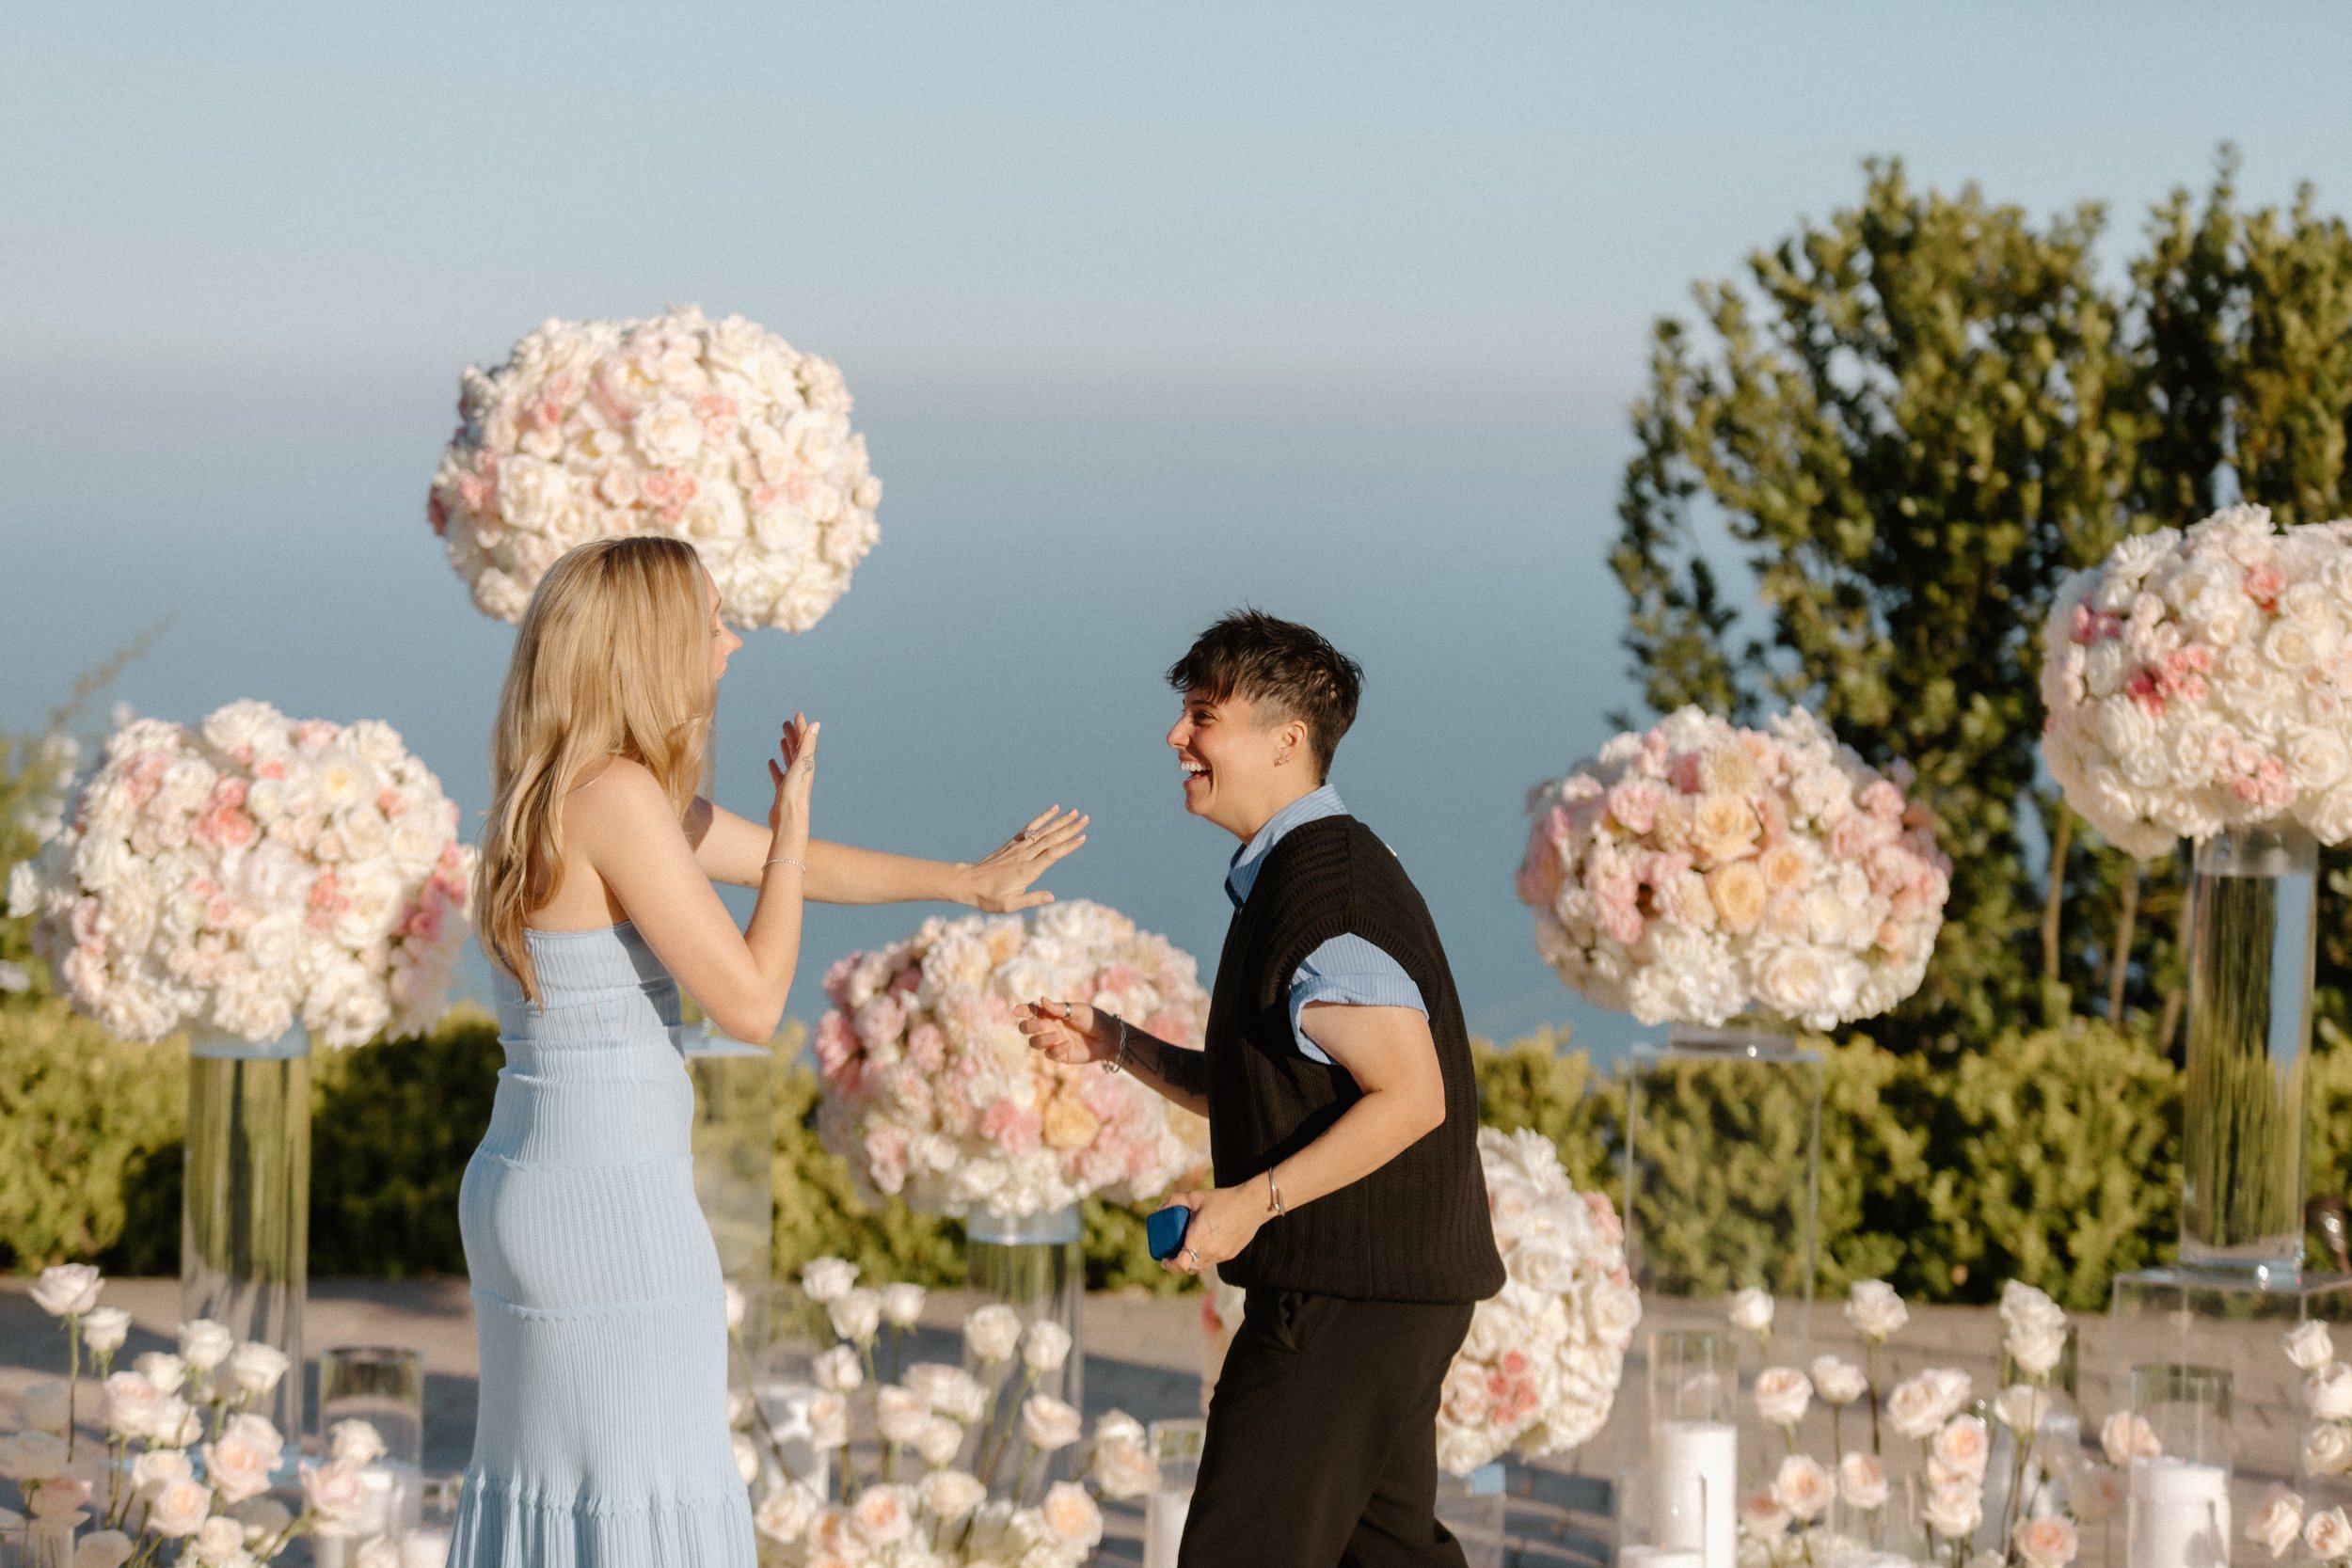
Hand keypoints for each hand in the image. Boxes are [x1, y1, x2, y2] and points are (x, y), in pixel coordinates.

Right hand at [766, 714, 817, 844]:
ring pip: (789, 760)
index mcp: (807, 764)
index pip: (805, 740)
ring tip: (781, 738)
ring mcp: (792, 781)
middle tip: (786, 722)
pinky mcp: (783, 791)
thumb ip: (808, 744)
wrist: (789, 819)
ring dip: (786, 748)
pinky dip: (776, 767)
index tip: (798, 714)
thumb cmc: (796, 793)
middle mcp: (802, 771)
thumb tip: (816, 724)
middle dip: (793, 735)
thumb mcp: (801, 764)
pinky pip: (779, 775)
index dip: (801, 727)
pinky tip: (771, 762)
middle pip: (797, 749)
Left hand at [962, 807, 1087, 911]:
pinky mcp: (1013, 843)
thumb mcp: (1010, 905)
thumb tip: (1052, 897)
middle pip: (1051, 839)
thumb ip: (1031, 899)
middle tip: (1086, 818)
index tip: (1083, 837)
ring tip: (1075, 812)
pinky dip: (1042, 817)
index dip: (1068, 845)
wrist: (968, 882)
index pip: (1052, 855)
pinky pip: (1030, 827)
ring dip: (1060, 821)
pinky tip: (1053, 809)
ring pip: (1043, 831)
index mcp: (1027, 871)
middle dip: (1070, 828)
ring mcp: (1019, 847)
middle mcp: (1025, 855)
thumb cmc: (989, 897)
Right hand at [1014, 998, 1115, 1065]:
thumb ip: (1059, 1008)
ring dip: (1041, 1039)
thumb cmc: (1093, 1019)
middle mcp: (1049, 1027)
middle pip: (1027, 1028)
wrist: (1109, 1037)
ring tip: (1056, 1036)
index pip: (1031, 1011)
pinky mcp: (1060, 1054)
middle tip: (1042, 1025)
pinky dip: (1056, 1049)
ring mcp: (1053, 1041)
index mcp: (1051, 1013)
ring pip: (1034, 1043)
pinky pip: (1050, 1054)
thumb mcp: (1077, 1010)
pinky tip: (1068, 1045)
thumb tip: (1041, 1000)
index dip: (1022, 1010)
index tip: (1017, 1011)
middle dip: (1028, 1026)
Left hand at [1161, 1184, 1265, 1275]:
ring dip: (1191, 1262)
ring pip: (1201, 1266)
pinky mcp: (1230, 1254)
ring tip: (1186, 1251)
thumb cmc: (1223, 1199)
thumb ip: (1175, 1200)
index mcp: (1198, 1239)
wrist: (1252, 1204)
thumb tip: (1160, 1209)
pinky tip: (1204, 1246)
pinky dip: (1204, 1257)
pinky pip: (1213, 1261)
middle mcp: (1210, 1251)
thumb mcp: (1196, 1196)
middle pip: (1189, 1268)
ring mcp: (1221, 1255)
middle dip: (1178, 1265)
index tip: (1164, 1259)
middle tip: (1172, 1255)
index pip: (1181, 1264)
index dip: (1170, 1265)